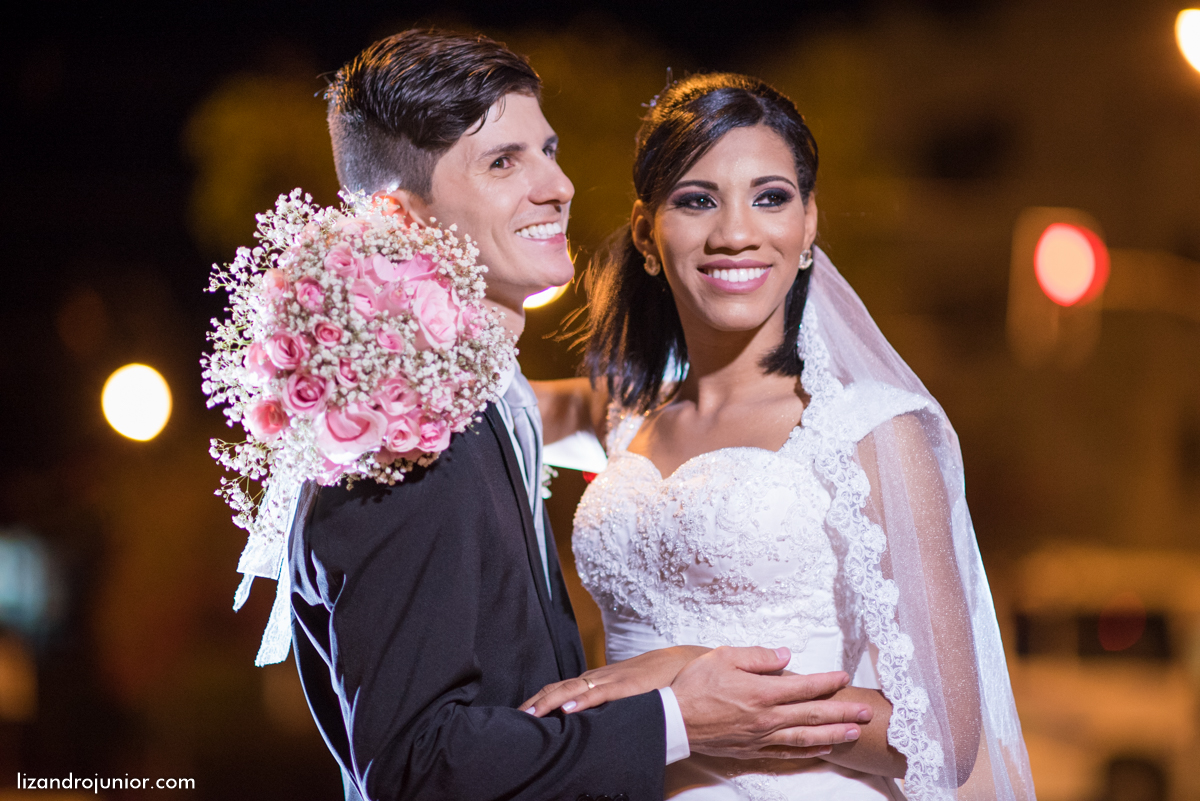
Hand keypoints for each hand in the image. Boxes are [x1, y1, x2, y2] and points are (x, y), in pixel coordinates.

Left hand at [520, 645, 709, 716]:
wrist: (677, 664)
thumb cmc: (649, 681)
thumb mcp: (620, 694)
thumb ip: (602, 704)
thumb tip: (581, 721)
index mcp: (592, 681)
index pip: (557, 690)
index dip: (537, 701)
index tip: (519, 715)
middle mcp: (595, 679)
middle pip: (557, 689)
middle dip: (534, 703)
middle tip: (514, 718)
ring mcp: (609, 681)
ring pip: (572, 690)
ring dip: (549, 702)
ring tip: (531, 715)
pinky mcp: (625, 687)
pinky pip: (599, 694)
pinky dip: (582, 701)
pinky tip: (568, 709)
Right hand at [671, 646, 872, 759]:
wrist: (674, 720)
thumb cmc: (695, 686)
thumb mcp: (724, 657)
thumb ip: (758, 656)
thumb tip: (785, 655)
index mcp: (762, 691)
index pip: (804, 686)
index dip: (827, 682)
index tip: (843, 677)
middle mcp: (767, 717)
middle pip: (813, 714)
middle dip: (842, 712)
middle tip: (866, 712)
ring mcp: (761, 737)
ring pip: (805, 737)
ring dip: (833, 734)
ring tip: (854, 732)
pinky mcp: (753, 750)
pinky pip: (787, 752)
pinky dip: (808, 751)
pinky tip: (822, 748)